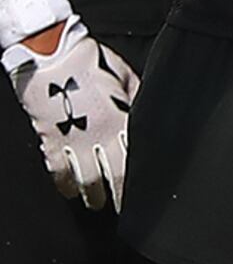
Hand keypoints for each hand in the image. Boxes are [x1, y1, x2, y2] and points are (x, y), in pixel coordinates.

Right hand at [7, 14, 134, 210]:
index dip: (143, 179)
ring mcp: (76, 140)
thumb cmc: (92, 62)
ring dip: (93, 196)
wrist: (53, 54)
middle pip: (117, 176)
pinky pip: (59, 170)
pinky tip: (69, 192)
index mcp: (125, 120)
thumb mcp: (127, 79)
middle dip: (121, 196)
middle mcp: (103, 135)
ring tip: (96, 204)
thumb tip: (151, 113)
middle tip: (122, 209)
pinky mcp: (51, 139)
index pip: (139, 159)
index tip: (148, 193)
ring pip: (89, 179)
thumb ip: (138, 100)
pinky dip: (65, 185)